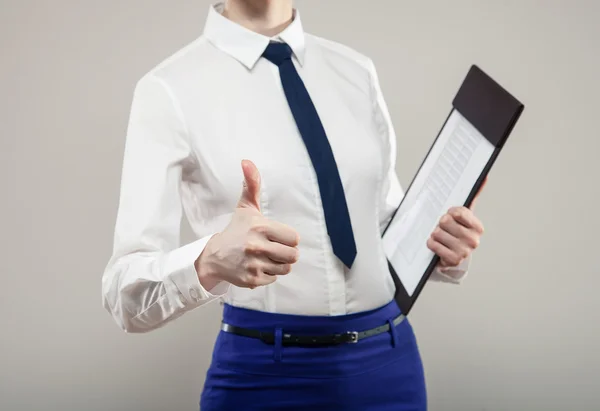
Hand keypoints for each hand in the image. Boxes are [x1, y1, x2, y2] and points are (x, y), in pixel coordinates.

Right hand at [196, 160, 299, 289]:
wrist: (213, 256)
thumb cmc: (236, 230)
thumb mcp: (246, 207)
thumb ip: (251, 184)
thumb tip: (247, 161)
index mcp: (260, 227)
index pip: (294, 238)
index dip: (288, 238)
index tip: (276, 236)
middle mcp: (257, 246)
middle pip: (293, 255)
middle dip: (286, 252)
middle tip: (273, 248)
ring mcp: (254, 264)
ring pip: (285, 268)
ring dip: (278, 263)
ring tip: (264, 257)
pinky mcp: (252, 280)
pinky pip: (274, 278)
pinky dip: (268, 274)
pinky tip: (256, 266)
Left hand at [427, 177, 486, 267]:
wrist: (451, 253)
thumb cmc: (456, 230)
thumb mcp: (463, 214)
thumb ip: (473, 196)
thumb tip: (484, 176)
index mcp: (477, 227)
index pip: (457, 212)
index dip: (449, 212)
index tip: (450, 216)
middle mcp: (474, 240)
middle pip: (445, 221)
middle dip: (440, 224)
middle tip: (444, 229)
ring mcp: (464, 252)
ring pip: (437, 233)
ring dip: (435, 234)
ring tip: (441, 238)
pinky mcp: (452, 260)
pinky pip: (433, 245)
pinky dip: (431, 244)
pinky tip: (437, 245)